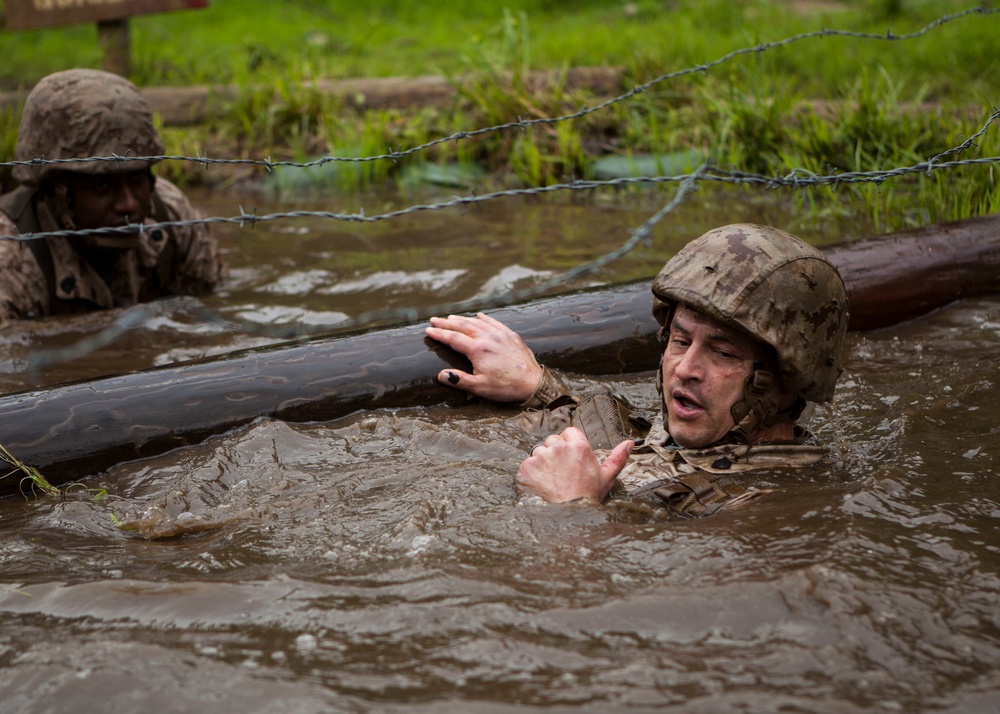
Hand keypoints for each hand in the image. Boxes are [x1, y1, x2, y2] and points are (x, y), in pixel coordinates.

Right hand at [426, 312, 541, 402]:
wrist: (533, 382)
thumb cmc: (506, 387)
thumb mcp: (480, 387)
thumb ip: (459, 380)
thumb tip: (441, 375)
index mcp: (478, 350)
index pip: (454, 338)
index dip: (439, 333)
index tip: (428, 330)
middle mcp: (488, 338)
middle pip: (463, 326)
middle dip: (447, 322)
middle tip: (434, 319)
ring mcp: (501, 335)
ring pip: (478, 322)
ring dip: (463, 318)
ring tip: (451, 317)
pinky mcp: (511, 336)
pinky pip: (495, 322)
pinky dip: (484, 318)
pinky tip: (479, 315)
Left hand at [517, 427, 633, 502]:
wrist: (568, 516)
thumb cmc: (588, 497)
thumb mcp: (606, 477)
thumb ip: (617, 457)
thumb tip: (630, 443)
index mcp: (579, 447)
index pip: (569, 432)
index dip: (569, 444)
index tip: (571, 458)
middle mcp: (559, 447)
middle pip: (552, 440)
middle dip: (555, 452)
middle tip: (562, 472)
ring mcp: (541, 456)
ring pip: (539, 451)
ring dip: (542, 462)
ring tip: (552, 480)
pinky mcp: (528, 467)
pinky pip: (528, 464)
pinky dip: (532, 473)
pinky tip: (541, 484)